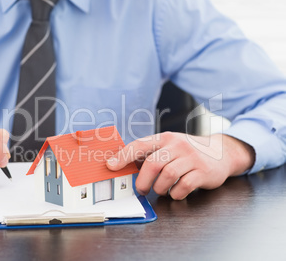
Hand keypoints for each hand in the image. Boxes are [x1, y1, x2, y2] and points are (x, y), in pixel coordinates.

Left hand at [106, 132, 254, 199]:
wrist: (221, 152)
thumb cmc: (188, 152)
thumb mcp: (169, 146)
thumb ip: (150, 154)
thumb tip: (122, 164)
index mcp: (165, 138)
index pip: (140, 144)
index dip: (123, 156)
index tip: (110, 165)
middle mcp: (178, 145)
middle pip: (153, 163)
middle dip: (143, 181)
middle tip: (141, 190)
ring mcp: (192, 158)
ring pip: (168, 176)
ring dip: (160, 188)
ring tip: (160, 190)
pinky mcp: (203, 172)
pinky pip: (183, 186)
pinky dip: (175, 194)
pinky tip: (175, 192)